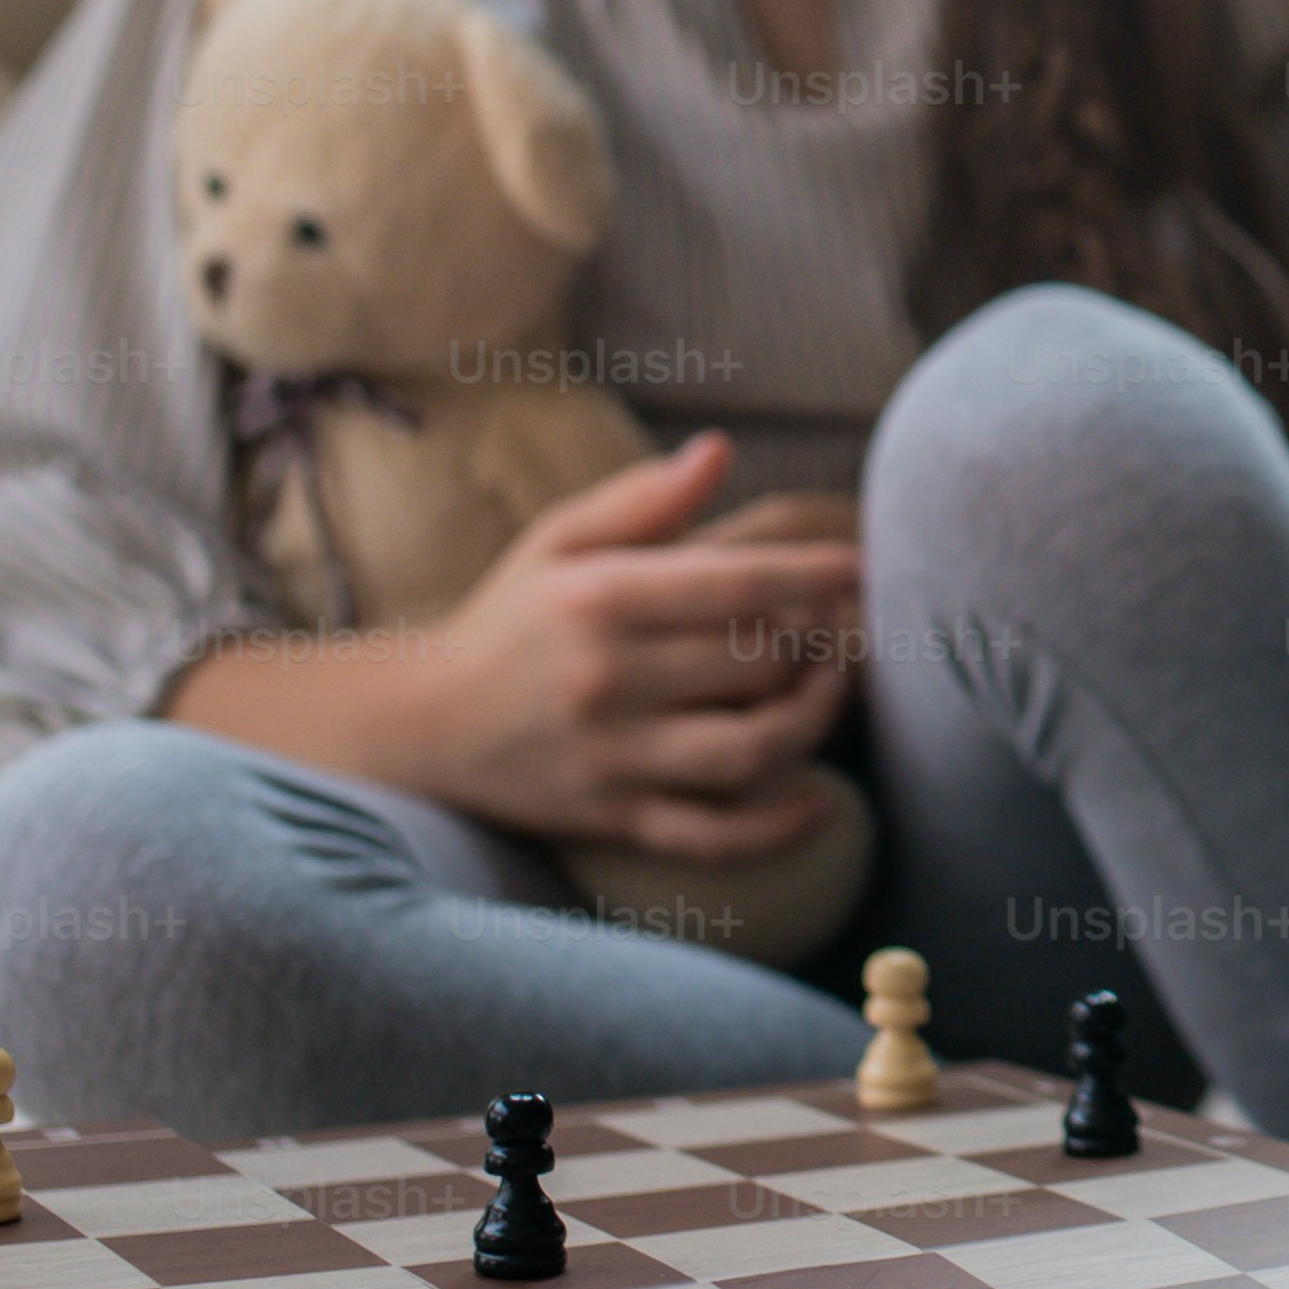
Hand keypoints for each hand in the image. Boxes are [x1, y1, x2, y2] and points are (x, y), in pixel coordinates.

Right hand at [180, 438, 862, 859]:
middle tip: (844, 627)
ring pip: (750, 749)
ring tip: (831, 689)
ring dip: (814, 721)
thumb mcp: (558, 542)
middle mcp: (607, 679)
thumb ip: (642, 499)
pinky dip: (778, 829)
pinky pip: (713, 837)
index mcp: (600, 598)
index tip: (863, 567)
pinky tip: (822, 801)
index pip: (738, 583)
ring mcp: (612, 756)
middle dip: (818, 642)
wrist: (425, 723)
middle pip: (757, 662)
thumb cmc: (510, 619)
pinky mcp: (614, 818)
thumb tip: (720, 450)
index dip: (816, 574)